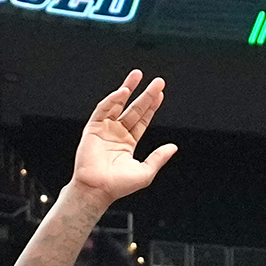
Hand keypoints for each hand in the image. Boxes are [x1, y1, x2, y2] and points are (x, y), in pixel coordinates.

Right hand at [71, 70, 179, 202]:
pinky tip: (123, 92)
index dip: (151, 106)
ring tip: (138, 76)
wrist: (97, 189)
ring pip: (118, 104)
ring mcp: (104, 129)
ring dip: (128, 89)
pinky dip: (112, 100)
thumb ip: (159, 158)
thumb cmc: (119, 185)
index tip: (160, 94)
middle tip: (158, 81)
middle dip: (145, 94)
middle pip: (133, 108)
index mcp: (128, 142)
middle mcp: (117, 133)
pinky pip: (103, 110)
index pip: (142, 119)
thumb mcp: (146, 172)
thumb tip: (173, 147)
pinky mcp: (93, 128)